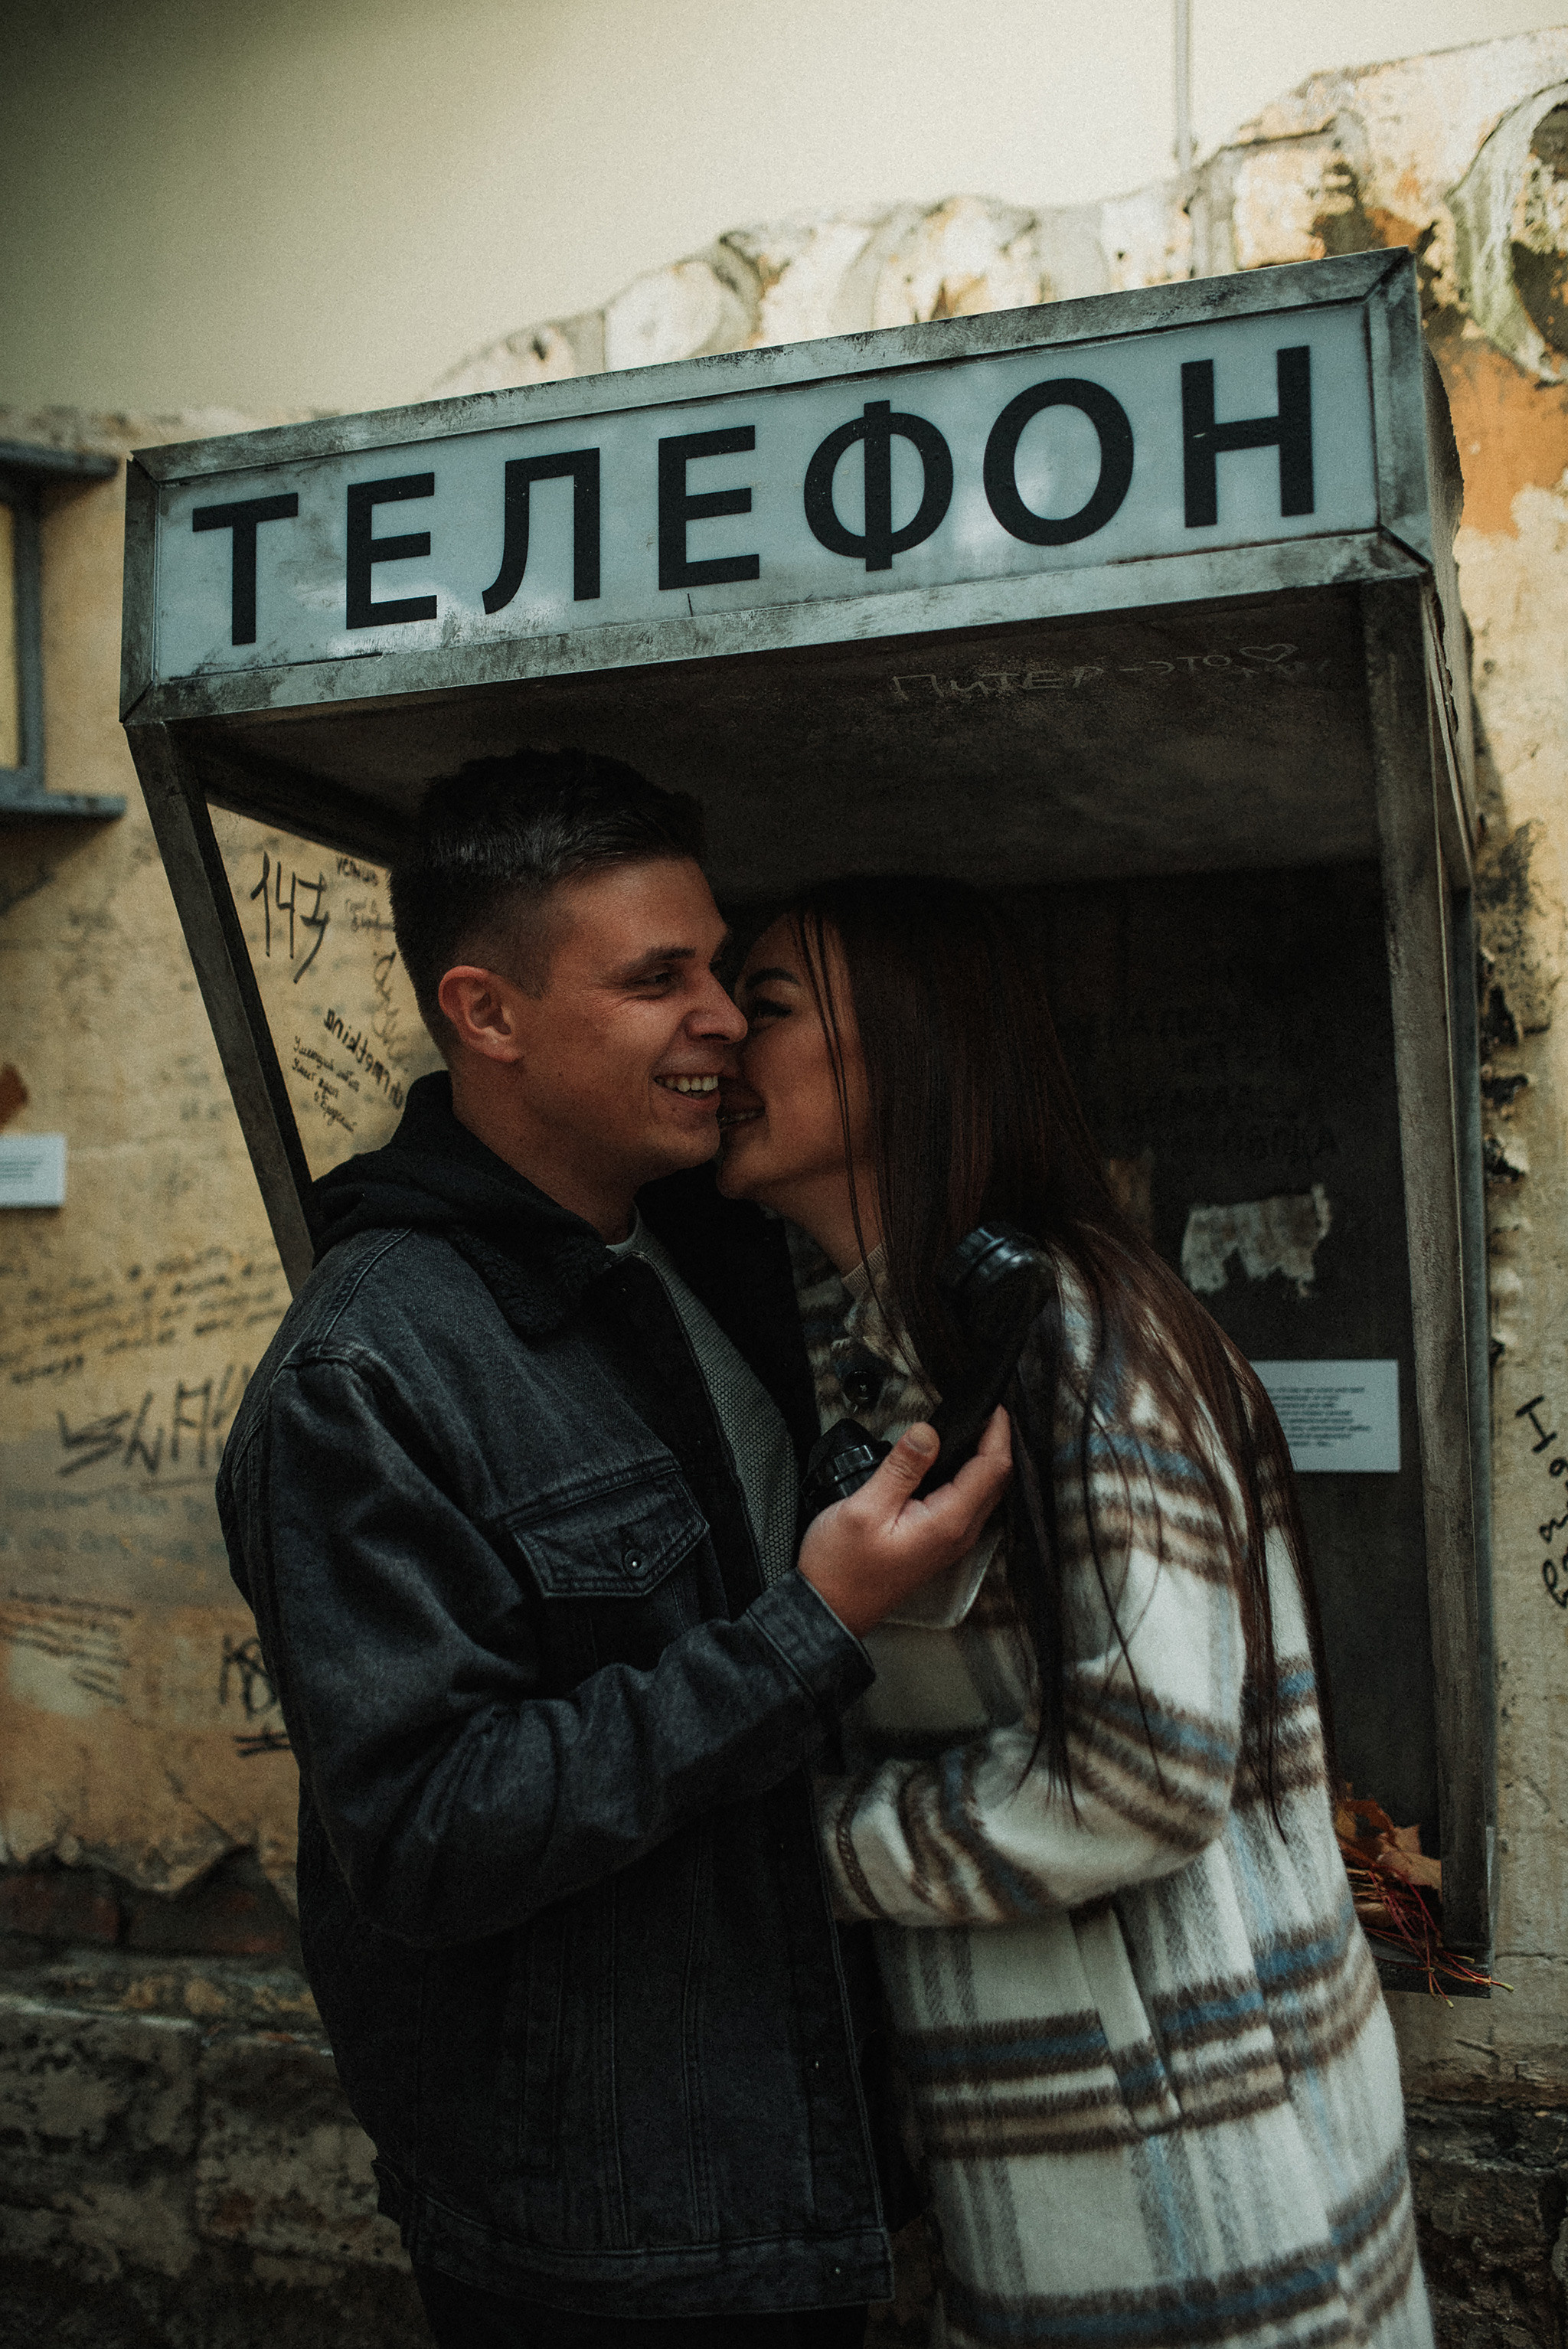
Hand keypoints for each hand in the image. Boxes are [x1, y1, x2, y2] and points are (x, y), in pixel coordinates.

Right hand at [798, 1407, 1011, 1637]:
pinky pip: (966, 1503)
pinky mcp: (937, 1542)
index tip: (992, 1405)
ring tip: (972, 1428)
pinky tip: (950, 1462)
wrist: (829, 1609)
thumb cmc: (841, 1567)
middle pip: (996, 1480)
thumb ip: (902, 1468)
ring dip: (984, 1459)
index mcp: (947, 1522)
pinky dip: (967, 1477)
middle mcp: (957, 1533)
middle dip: (996, 1442)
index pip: (992, 1469)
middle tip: (985, 1410)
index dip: (997, 1432)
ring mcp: (950, 1540)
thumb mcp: (864, 1508)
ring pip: (983, 1492)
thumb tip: (928, 1432)